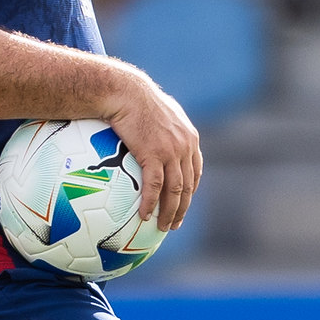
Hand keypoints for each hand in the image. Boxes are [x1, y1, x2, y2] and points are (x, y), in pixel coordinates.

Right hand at [104, 70, 201, 230]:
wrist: (125, 92)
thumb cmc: (135, 98)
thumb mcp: (158, 111)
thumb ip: (164, 127)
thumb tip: (154, 137)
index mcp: (189, 138)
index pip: (195, 171)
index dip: (190, 191)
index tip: (182, 204)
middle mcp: (185, 146)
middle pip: (188, 186)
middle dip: (182, 208)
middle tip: (174, 224)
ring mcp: (171, 151)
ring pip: (176, 191)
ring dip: (170, 212)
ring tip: (163, 227)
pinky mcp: (154, 155)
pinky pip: (154, 187)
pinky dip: (151, 204)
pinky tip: (145, 215)